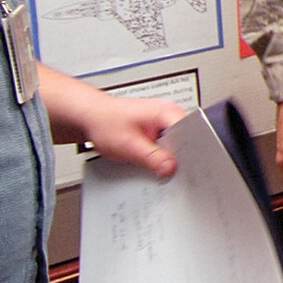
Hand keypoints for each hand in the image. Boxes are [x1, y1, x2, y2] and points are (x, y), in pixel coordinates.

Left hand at [39, 64, 181, 177]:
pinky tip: (146, 158)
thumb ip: (152, 157)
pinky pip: (166, 145)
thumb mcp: (129, 145)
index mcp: (168, 112)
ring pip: (175, 145)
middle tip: (163, 168)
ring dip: (165, 156)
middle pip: (186, 141)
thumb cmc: (105, 122)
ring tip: (148, 158)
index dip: (190, 154)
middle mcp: (169, 114)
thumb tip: (171, 168)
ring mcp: (163, 121)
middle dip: (176, 157)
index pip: (193, 135)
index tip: (183, 169)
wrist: (89, 117)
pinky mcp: (157, 130)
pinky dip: (158, 155)